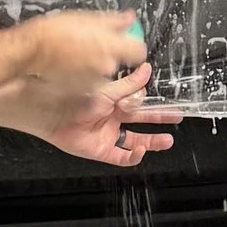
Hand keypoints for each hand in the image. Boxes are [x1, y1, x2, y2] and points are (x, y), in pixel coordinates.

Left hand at [0, 61, 182, 168]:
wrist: (49, 108)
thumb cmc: (73, 93)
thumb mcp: (107, 88)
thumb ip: (129, 83)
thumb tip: (147, 69)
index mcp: (112, 100)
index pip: (138, 102)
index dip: (152, 102)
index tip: (167, 98)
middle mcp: (110, 117)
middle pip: (140, 121)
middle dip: (159, 120)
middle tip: (177, 118)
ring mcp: (106, 134)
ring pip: (134, 141)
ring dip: (152, 142)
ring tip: (168, 140)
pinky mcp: (99, 150)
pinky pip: (120, 156)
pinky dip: (132, 156)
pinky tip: (140, 150)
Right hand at [7, 8, 151, 108]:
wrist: (26, 55)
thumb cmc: (52, 34)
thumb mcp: (84, 19)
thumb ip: (112, 21)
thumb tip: (129, 18)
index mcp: (110, 47)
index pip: (139, 52)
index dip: (131, 46)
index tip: (124, 42)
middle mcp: (106, 68)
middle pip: (119, 63)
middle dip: (110, 55)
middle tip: (94, 45)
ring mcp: (94, 83)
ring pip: (104, 74)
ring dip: (96, 66)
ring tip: (77, 56)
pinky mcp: (80, 92)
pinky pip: (89, 83)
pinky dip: (84, 77)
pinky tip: (70, 67)